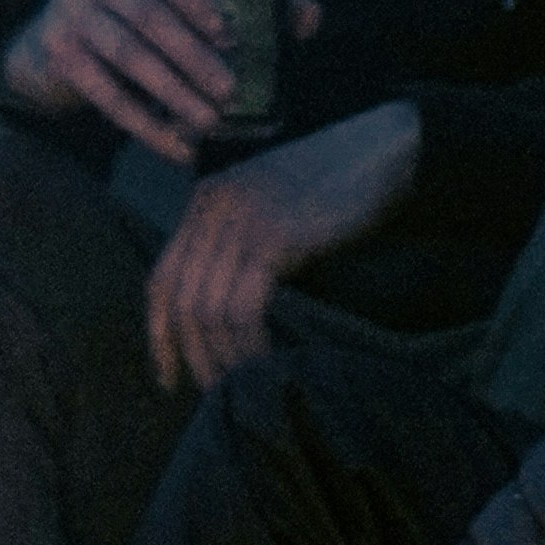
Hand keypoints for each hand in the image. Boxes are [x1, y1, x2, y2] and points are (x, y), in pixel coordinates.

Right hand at [0, 0, 242, 151]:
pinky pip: (104, 94)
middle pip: (144, 12)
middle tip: (228, 90)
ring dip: (172, 92)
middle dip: (191, 55)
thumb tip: (309, 19)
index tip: (229, 37)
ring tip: (209, 121)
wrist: (66, 29)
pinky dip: (145, 125)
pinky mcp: (58, 52)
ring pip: (125, 54)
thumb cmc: (145, 2)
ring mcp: (66, 8)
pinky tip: (178, 148)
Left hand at [140, 99, 422, 393]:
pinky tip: (265, 364)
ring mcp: (240, 221)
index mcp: (204, 201)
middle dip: (192, 354)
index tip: (168, 377)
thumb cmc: (335, 189)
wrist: (384, 152)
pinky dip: (248, 344)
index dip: (160, 333)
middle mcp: (211, 208)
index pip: (161, 279)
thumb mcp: (271, 210)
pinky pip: (243, 307)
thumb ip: (241, 246)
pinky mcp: (273, 238)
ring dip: (222, 357)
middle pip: (180, 299)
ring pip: (208, 309)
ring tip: (243, 386)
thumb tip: (225, 319)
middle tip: (215, 392)